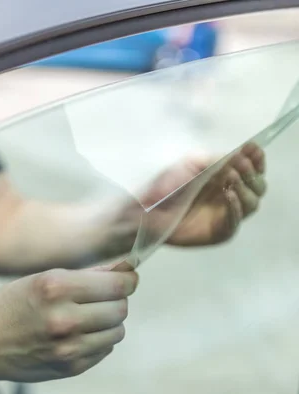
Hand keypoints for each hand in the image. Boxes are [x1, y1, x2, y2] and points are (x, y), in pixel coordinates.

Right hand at [0, 268, 137, 382]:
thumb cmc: (15, 304)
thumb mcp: (44, 278)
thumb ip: (89, 274)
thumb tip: (128, 269)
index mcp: (55, 288)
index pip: (116, 285)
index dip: (128, 280)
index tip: (127, 278)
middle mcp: (63, 319)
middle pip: (120, 308)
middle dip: (117, 300)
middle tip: (103, 297)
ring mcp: (68, 347)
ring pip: (117, 331)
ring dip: (110, 322)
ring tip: (90, 316)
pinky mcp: (71, 367)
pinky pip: (105, 349)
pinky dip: (100, 339)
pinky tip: (80, 334)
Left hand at [143, 142, 265, 246]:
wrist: (146, 209)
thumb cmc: (165, 185)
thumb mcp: (191, 164)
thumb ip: (216, 160)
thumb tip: (241, 155)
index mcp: (225, 178)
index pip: (252, 169)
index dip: (257, 160)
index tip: (252, 149)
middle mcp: (229, 196)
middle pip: (258, 187)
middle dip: (252, 173)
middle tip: (239, 164)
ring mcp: (225, 215)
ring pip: (252, 204)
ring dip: (245, 188)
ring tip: (230, 178)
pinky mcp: (218, 233)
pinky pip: (234, 223)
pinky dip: (236, 208)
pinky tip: (229, 196)